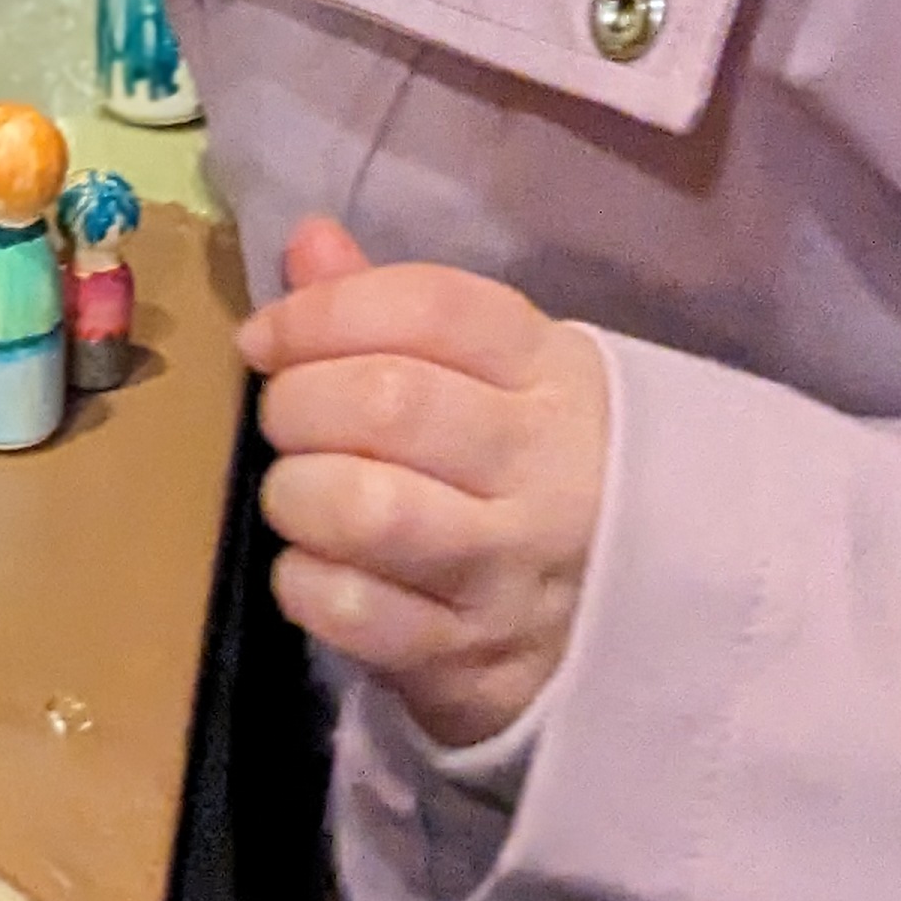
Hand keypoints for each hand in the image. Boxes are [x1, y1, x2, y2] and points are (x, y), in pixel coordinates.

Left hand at [235, 218, 609, 750]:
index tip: (266, 338)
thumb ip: (392, 307)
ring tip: (297, 492)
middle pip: (387, 403)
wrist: (635, 626)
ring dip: (296, 491)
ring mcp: (512, 568)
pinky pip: (356, 612)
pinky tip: (313, 568)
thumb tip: (308, 241)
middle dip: (296, 401)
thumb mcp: (492, 376)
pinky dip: (305, 582)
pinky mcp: (475, 659)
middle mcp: (545, 467)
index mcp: (553, 374)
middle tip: (285, 419)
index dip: (323, 311)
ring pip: (366, 508)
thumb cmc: (528, 470)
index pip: (431, 308)